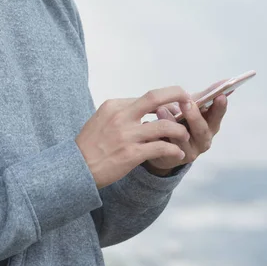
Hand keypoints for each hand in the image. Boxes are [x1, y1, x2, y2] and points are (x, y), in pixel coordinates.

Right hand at [75, 86, 192, 188]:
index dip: (166, 100)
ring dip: (179, 130)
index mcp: (114, 105)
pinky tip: (178, 154)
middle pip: (155, 98)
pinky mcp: (131, 154)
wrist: (76, 169)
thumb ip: (123, 112)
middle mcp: (121, 116)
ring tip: (185, 135)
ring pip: (164, 125)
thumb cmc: (90, 145)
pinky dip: (173, 150)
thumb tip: (146, 109)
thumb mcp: (102, 119)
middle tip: (190, 101)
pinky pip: (160, 148)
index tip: (176, 104)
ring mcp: (127, 135)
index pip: (147, 97)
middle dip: (177, 95)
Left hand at [143, 91, 227, 173]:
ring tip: (161, 110)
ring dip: (172, 123)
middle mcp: (204, 140)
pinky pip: (168, 146)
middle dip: (194, 116)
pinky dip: (160, 134)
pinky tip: (151, 125)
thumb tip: (226, 80)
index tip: (220, 96)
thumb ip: (206, 96)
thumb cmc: (183, 121)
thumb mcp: (193, 108)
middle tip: (186, 103)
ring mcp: (191, 151)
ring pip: (183, 138)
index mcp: (211, 125)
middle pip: (202, 129)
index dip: (220, 107)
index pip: (218, 115)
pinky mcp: (175, 158)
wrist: (167, 145)